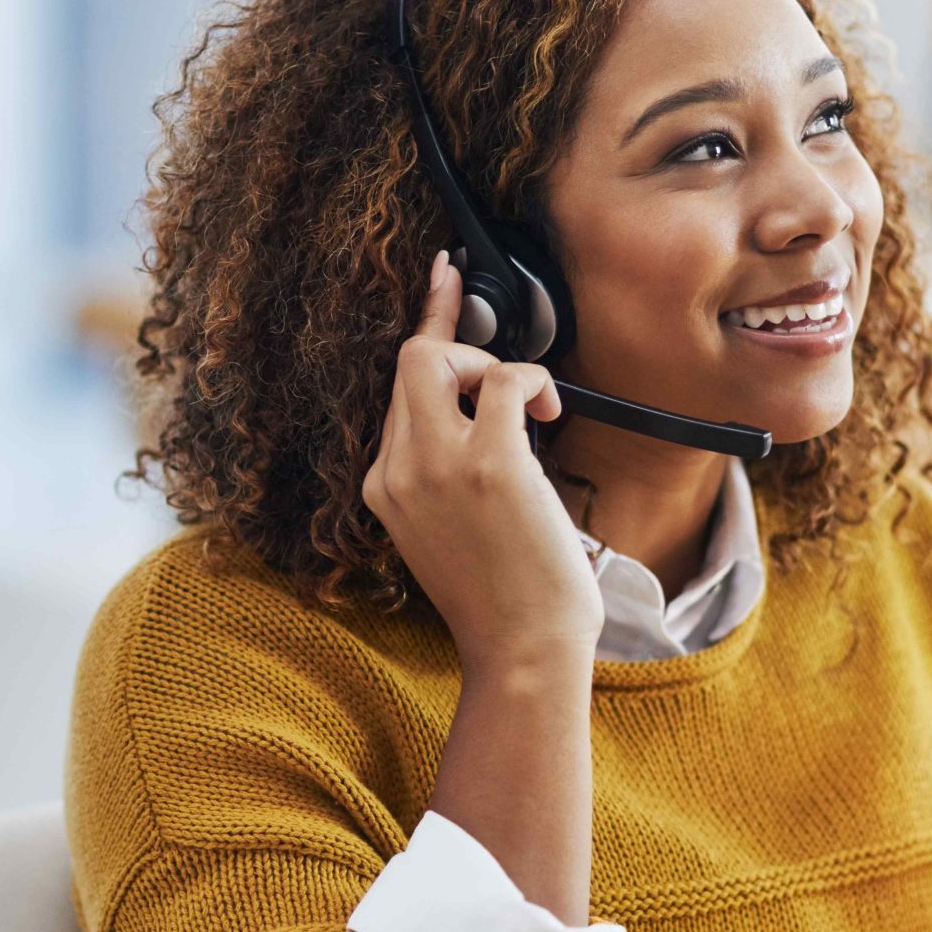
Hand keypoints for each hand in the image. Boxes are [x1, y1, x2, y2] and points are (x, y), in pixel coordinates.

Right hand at [363, 250, 602, 669]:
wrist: (522, 652)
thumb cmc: (503, 600)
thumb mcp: (446, 531)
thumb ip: (442, 473)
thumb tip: (484, 411)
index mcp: (383, 486)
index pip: (395, 391)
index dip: (425, 329)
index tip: (442, 279)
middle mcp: (397, 470)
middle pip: (409, 361)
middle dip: (456, 337)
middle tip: (497, 355)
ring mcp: (436, 465)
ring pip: (439, 356)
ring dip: (492, 363)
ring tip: (530, 409)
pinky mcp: (488, 464)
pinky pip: (502, 379)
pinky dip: (531, 381)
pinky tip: (549, 413)